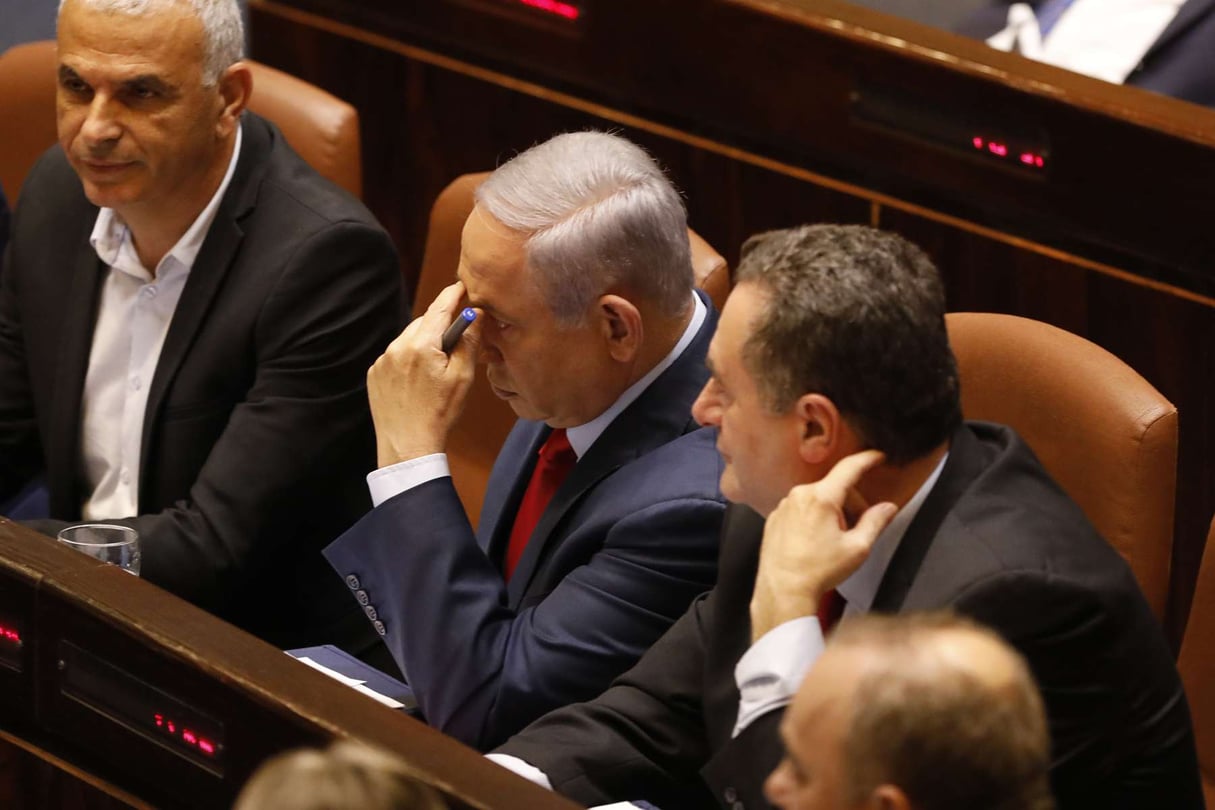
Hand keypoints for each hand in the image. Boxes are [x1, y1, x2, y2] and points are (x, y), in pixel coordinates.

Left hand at [367, 282, 481, 466]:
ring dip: (424, 343)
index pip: (440, 307)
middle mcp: (397, 347)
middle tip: (456, 338)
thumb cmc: (439, 414)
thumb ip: (469, 342)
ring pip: (409, 338)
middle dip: (440, 325)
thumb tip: (476, 316)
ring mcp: (383, 360)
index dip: (453, 294)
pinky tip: (418, 380)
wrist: (408, 446)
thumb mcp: (463, 377)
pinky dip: (408, 358)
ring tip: (436, 368)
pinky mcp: (375, 373)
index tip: (462, 286)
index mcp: (422, 345)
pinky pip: (395, 355)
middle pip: (424, 322)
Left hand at [749, 449, 897, 641]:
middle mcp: (799, 495)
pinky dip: (813, 518)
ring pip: (817, 498)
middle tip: (859, 526)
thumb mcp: (857, 548)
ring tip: (835, 539)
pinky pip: (800, 509)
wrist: (783, 591)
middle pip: (834, 488)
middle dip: (851, 502)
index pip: (849, 468)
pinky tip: (816, 541)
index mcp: (821, 498)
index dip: (867, 459)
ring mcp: (783, 506)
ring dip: (831, 511)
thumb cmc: (819, 571)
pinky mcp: (774, 518)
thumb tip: (888, 508)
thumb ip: (875, 522)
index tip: (878, 456)